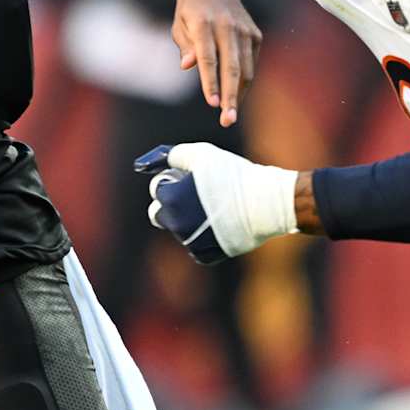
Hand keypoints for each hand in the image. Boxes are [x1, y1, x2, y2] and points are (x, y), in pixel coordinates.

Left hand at [134, 143, 297, 263]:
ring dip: (189, 219)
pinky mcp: (206, 255)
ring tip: (216, 207)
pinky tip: (221, 223)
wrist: (266, 202)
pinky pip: (195, 246)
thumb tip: (143, 165)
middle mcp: (176, 224)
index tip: (192, 178)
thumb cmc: (233, 174)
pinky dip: (204, 236)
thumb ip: (171, 156)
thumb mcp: (200, 154)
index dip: (174, 180)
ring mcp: (190, 242)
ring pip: (179, 229)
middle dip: (172, 204)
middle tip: (195, 195)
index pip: (157, 189)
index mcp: (171, 199)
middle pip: (159, 214)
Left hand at [171, 0, 262, 127]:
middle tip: (227, 120)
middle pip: (232, 68)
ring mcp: (244, 30)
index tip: (212, 103)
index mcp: (204, 24)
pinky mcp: (255, 34)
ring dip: (239, 93)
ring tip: (230, 113)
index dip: (211, 82)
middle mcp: (227, 26)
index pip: (209, 58)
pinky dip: (245, 80)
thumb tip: (188, 66)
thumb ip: (185, 46)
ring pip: (246, 68)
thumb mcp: (179, 24)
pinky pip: (252, 63)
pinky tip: (237, 93)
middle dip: (230, 97)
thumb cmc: (191, 10)